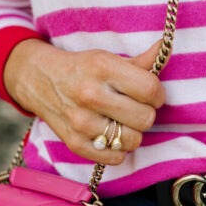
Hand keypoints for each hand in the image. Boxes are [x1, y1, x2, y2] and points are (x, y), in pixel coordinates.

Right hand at [3, 39, 165, 164]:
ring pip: (133, 140)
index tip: (149, 94)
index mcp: (102, 68)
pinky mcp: (75, 144)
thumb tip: (165, 47)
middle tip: (134, 107)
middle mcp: (90, 95)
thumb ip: (141, 60)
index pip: (150, 90)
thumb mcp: (108, 58)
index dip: (157, 94)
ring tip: (121, 121)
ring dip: (132, 132)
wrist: (39, 80)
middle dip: (145, 113)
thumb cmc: (82, 69)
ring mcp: (81, 122)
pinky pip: (116, 158)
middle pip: (145, 118)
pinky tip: (110, 135)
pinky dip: (118, 149)